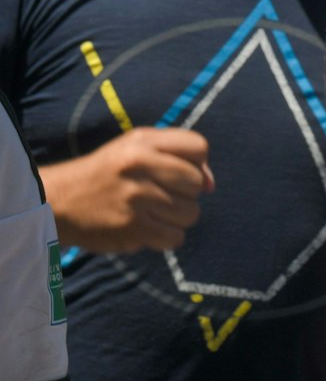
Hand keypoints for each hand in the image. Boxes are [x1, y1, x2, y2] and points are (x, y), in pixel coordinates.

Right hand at [39, 127, 212, 252]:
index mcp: (141, 142)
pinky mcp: (131, 228)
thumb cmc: (109, 173)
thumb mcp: (136, 149)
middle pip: (197, 183)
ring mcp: (135, 198)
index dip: (196, 163)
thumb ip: (179, 157)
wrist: (59, 201)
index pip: (198, 147)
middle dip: (185, 192)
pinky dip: (166, 237)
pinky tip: (147, 229)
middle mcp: (139, 166)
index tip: (178, 173)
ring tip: (152, 212)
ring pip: (191, 213)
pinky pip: (175, 237)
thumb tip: (211, 185)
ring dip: (176, 217)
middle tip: (160, 194)